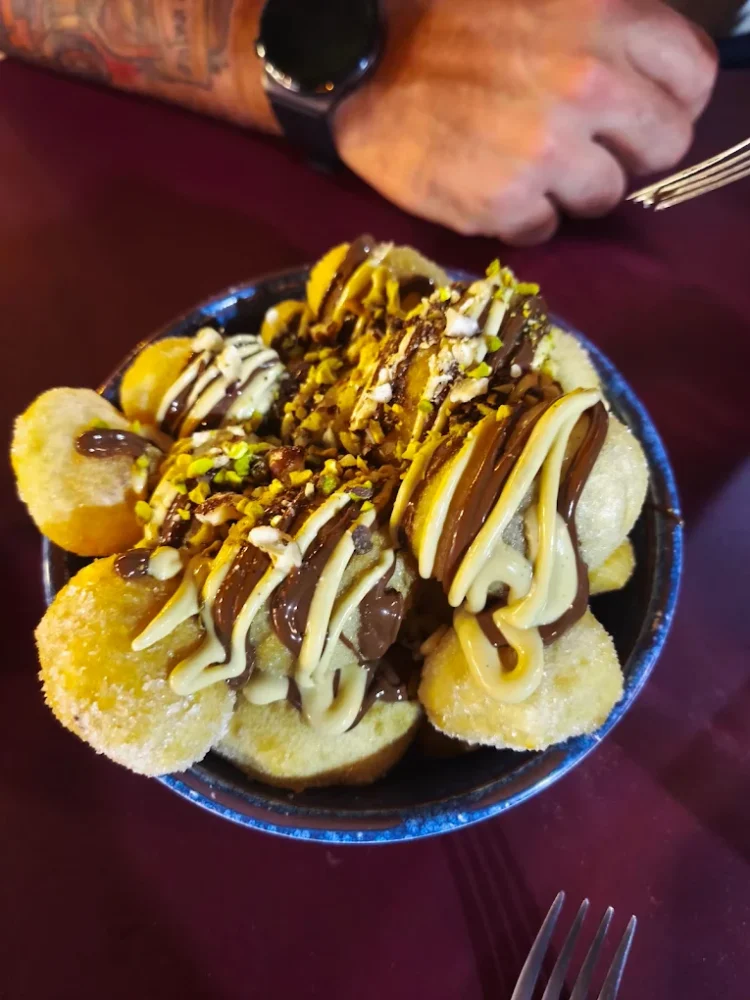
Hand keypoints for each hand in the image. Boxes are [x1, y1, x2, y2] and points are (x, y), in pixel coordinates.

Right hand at [334, 0, 716, 244]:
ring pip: (604, 196)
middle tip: (587, 145)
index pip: (692, 80)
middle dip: (628, 149)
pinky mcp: (505, 204)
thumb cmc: (448, 24)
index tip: (640, 113)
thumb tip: (646, 80)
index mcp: (606, 19)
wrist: (360, 69)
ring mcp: (547, 152)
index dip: (670, 101)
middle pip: (662, 146)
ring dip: (572, 188)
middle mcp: (588, 85)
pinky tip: (492, 187)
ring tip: (527, 164)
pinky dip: (523, 217)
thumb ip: (605, 25)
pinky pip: (546, 231)